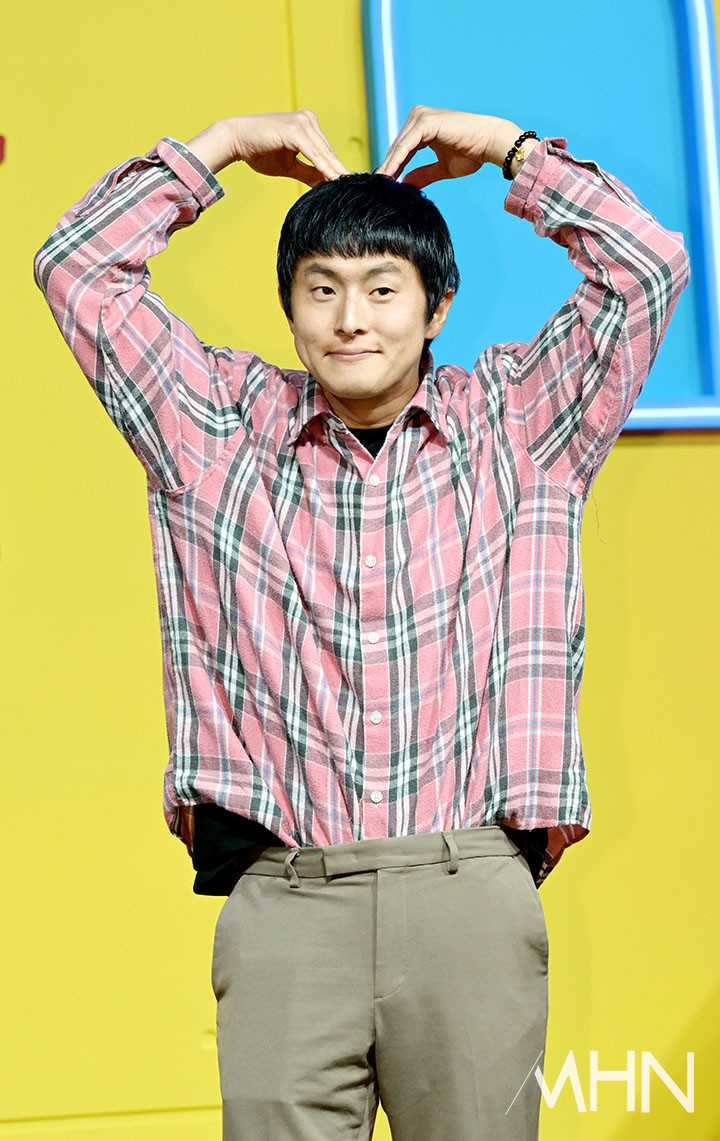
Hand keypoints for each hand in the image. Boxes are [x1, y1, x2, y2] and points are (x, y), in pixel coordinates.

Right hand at [228, 110, 350, 185]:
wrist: (236, 140)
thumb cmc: (259, 152)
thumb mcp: (289, 166)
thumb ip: (309, 173)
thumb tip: (326, 185)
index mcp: (309, 126)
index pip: (327, 153)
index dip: (337, 172)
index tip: (350, 188)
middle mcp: (308, 120)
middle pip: (328, 153)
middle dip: (340, 174)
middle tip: (355, 191)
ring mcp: (303, 122)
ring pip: (324, 154)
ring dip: (335, 173)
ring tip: (347, 190)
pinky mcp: (295, 129)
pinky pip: (313, 154)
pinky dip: (324, 168)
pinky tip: (333, 181)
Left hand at [375, 107, 520, 187]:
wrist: (490, 144)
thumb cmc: (472, 153)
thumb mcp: (442, 168)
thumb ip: (423, 174)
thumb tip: (405, 185)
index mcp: (421, 127)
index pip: (400, 151)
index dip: (391, 170)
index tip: (381, 188)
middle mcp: (418, 118)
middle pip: (396, 148)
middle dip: (386, 170)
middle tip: (375, 190)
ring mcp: (421, 117)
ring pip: (398, 148)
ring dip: (388, 168)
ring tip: (378, 187)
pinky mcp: (425, 122)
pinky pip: (405, 147)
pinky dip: (396, 162)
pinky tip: (388, 177)